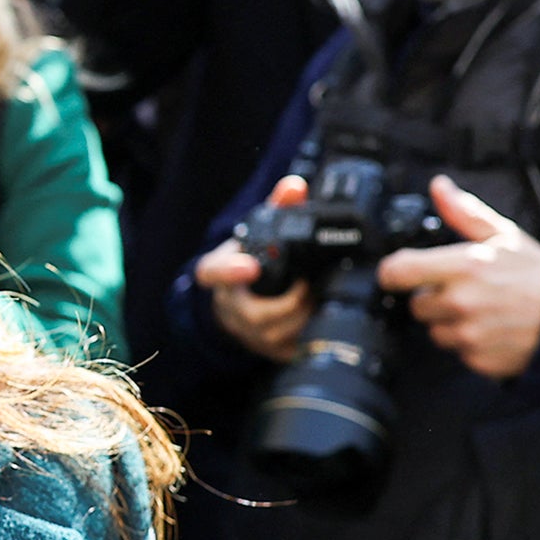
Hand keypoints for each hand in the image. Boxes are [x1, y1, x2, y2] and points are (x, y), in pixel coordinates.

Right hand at [196, 175, 313, 361]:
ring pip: (279, 335)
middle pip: (259, 314)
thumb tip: (296, 187)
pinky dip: (313, 334)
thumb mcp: (257, 233)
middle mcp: (229, 308)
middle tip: (315, 284)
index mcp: (220, 273)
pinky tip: (324, 318)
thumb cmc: (249, 263)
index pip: (213, 273)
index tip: (250, 266)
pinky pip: (292, 349)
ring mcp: (247, 334)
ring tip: (325, 299)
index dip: (230, 272)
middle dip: (294, 301)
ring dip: (307, 317)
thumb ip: (277, 208)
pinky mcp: (269, 352)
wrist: (238, 304)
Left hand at [376, 175, 539, 379]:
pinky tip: (492, 330)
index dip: (395, 272)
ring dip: (450, 323)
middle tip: (465, 291)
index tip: (402, 272)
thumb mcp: (504, 236)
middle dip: (433, 298)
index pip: (396, 272)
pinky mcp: (478, 359)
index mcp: (463, 268)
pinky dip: (469, 345)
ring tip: (482, 311)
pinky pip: (457, 352)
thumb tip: (440, 187)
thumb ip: (464, 213)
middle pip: (416, 306)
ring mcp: (469, 334)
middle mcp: (461, 303)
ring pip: (435, 331)